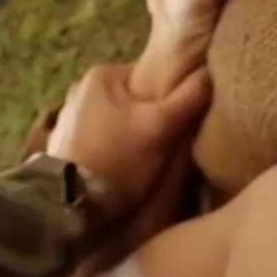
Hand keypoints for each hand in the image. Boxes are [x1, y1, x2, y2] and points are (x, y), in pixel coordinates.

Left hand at [44, 62, 211, 217]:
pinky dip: (117, 147)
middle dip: (154, 115)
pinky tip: (126, 165)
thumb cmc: (117, 158)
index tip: (186, 117)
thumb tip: (212, 72)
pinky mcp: (64, 143)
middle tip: (172, 138)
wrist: (69, 204)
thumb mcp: (161, 127)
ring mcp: (68, 117)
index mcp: (102, 74)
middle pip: (136, 98)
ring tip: (151, 155)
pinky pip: (103, 137)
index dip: (174, 93)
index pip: (151, 73)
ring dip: (135, 133)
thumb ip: (190, 97)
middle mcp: (81, 89)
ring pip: (120, 119)